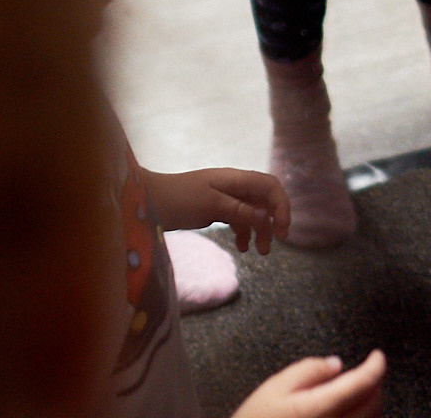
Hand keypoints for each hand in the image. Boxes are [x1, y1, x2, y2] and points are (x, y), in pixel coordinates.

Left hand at [146, 167, 291, 254]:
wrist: (148, 200)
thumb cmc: (179, 199)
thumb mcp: (212, 205)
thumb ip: (241, 211)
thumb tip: (268, 218)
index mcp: (236, 179)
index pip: (270, 187)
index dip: (282, 206)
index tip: (283, 230)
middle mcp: (234, 186)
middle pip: (264, 200)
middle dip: (273, 221)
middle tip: (275, 244)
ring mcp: (225, 196)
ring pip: (253, 212)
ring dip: (260, 230)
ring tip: (259, 252)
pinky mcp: (215, 208)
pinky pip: (238, 218)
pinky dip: (243, 232)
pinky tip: (242, 247)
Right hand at [230, 352, 386, 417]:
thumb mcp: (274, 387)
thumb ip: (309, 370)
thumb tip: (336, 365)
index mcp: (318, 409)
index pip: (362, 384)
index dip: (375, 366)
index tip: (377, 356)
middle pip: (373, 403)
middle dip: (374, 383)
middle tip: (366, 371)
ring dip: (371, 403)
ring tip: (357, 392)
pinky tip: (351, 413)